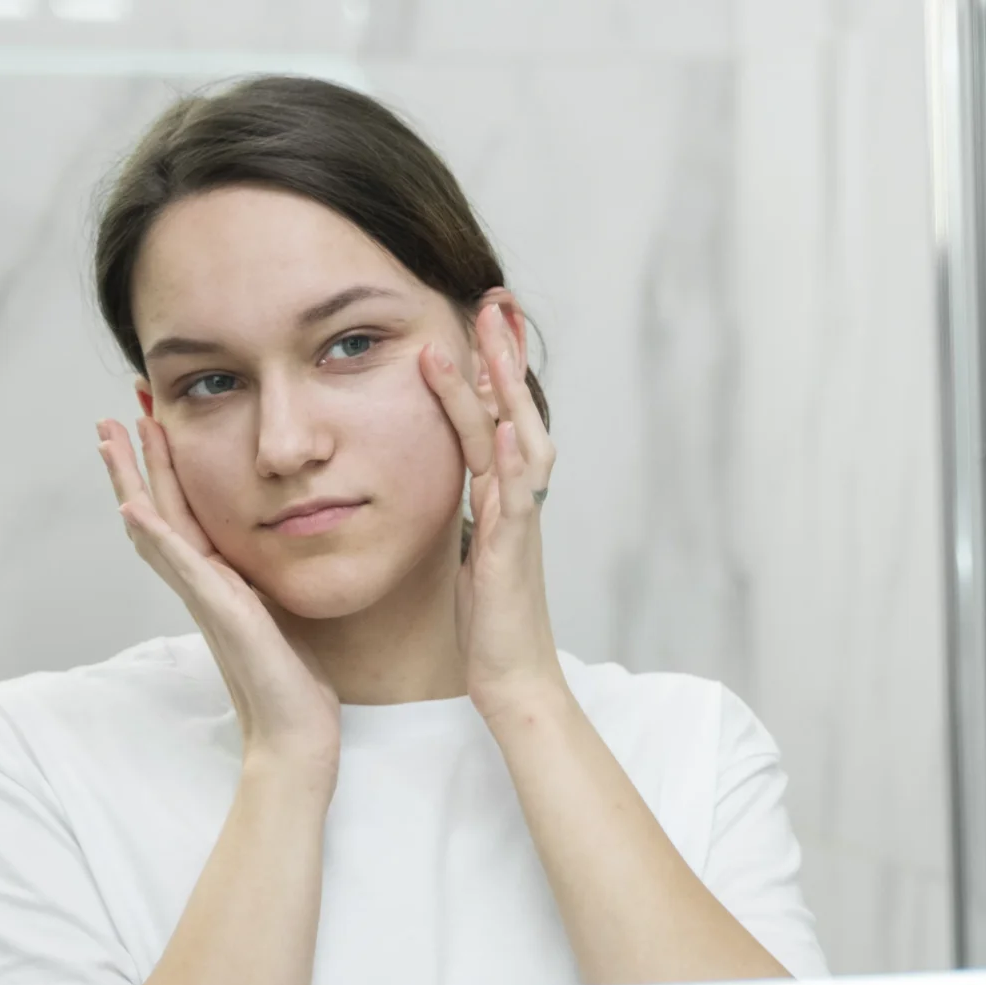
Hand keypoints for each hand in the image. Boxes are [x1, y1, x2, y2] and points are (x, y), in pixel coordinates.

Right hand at [98, 417, 340, 782]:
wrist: (296, 733)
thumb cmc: (294, 681)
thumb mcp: (283, 611)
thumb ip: (267, 582)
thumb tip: (275, 555)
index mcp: (218, 581)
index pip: (181, 515)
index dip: (163, 471)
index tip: (151, 425)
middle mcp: (202, 586)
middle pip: (155, 512)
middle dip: (134, 464)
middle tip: (110, 417)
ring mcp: (206, 598)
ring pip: (157, 529)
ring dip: (131, 483)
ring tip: (110, 440)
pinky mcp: (221, 614)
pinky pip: (182, 567)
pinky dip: (156, 536)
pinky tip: (133, 508)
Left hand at [420, 302, 563, 721]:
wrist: (514, 683)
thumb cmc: (491, 628)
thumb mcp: (474, 557)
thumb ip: (474, 515)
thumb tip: (464, 483)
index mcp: (504, 501)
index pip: (496, 420)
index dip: (489, 370)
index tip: (481, 321)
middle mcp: (518, 504)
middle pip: (517, 415)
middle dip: (505, 358)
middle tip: (495, 301)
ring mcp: (521, 526)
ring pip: (520, 443)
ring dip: (506, 391)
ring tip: (490, 342)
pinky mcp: (514, 555)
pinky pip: (516, 498)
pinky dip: (515, 458)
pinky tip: (509, 424)